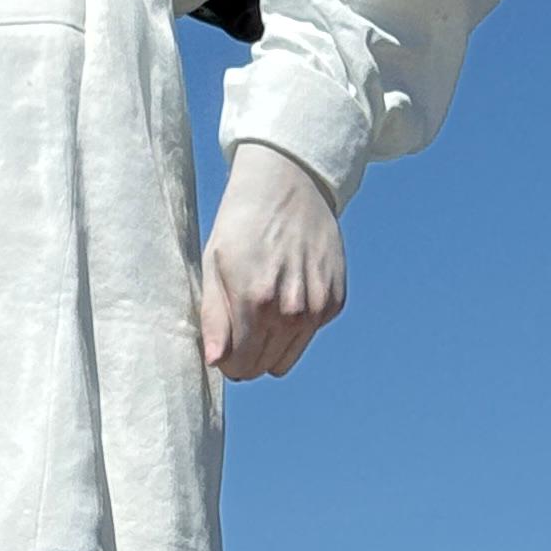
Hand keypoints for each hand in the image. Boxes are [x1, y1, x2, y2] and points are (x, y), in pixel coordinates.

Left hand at [200, 143, 344, 379]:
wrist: (290, 184)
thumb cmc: (242, 222)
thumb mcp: (215, 264)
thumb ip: (214, 317)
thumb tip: (216, 361)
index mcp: (256, 301)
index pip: (241, 364)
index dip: (228, 362)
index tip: (224, 348)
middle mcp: (292, 310)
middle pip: (264, 365)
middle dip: (248, 357)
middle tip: (239, 331)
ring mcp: (318, 306)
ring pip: (288, 357)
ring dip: (271, 344)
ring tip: (261, 311)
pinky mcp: (335, 300)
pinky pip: (309, 334)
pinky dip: (297, 324)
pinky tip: (288, 291)